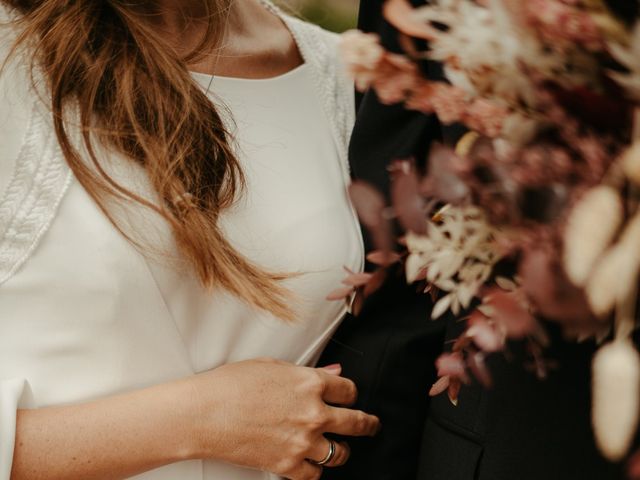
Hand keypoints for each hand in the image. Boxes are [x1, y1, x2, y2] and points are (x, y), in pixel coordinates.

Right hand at [187, 358, 378, 479]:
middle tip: (371, 425)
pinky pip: (315, 475)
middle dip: (367, 424)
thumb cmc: (231, 385)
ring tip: (340, 448)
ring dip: (342, 450)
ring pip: (341, 453)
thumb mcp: (272, 367)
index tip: (351, 397)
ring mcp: (303, 442)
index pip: (349, 390)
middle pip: (356, 422)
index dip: (351, 394)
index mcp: (310, 384)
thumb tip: (333, 372)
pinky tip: (312, 464)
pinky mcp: (288, 466)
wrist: (203, 414)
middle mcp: (313, 413)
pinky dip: (315, 470)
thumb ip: (308, 372)